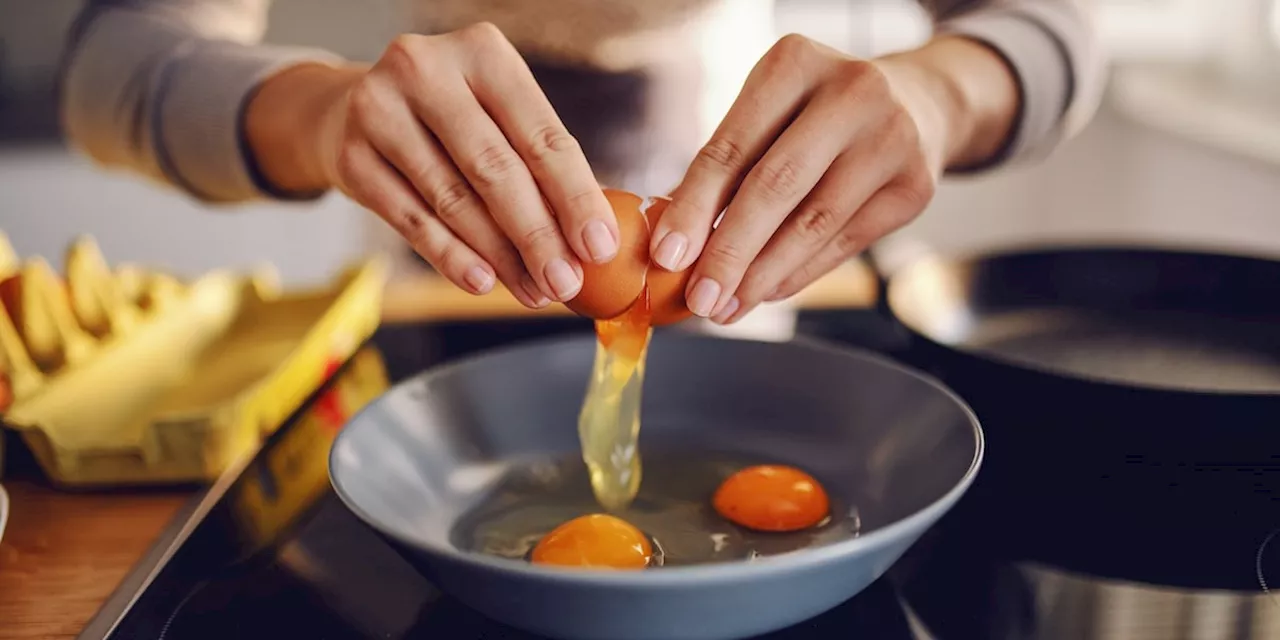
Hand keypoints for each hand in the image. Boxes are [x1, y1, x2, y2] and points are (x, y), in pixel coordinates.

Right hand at [247, 24, 618, 307]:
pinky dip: (451, 257)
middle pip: (496, 170)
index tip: (598, 248)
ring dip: (500, 257)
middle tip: (565, 283)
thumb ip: (540, 163)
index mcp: (482, 51)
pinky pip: (412, 220)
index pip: (540, 135)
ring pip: (454, 200)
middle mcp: (426, 70)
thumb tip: (590, 241)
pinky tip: (482, 282)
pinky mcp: (351, 156)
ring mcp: (380, 110)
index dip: (575, 197)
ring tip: (533, 291)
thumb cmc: (451, 118)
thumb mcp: (498, 114)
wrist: (351, 109)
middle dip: (538, 236)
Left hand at [649, 35, 1017, 322]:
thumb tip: (674, 242)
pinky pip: (844, 243)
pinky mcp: (915, 186)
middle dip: (729, 252)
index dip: (693, 206)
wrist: (918, 103)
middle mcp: (852, 91)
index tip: (666, 255)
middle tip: (698, 299)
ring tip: (726, 307)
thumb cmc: (817, 112)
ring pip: (812, 224)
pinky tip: (765, 292)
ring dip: (761, 275)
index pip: (731, 147)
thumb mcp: (772, 111)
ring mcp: (891, 137)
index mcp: (795, 62)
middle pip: (775, 186)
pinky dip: (798, 273)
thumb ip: (728, 165)